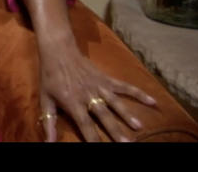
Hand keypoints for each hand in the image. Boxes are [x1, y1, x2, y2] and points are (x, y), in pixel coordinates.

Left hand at [20, 0, 156, 141]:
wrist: (58, 50)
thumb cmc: (50, 76)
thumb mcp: (45, 99)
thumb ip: (48, 121)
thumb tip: (49, 142)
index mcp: (73, 102)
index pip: (85, 124)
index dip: (93, 138)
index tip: (101, 148)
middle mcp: (88, 95)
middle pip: (104, 116)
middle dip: (115, 131)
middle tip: (127, 143)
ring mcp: (99, 86)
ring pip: (115, 102)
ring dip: (127, 115)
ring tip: (138, 127)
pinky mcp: (106, 79)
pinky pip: (124, 87)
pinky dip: (138, 93)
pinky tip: (152, 101)